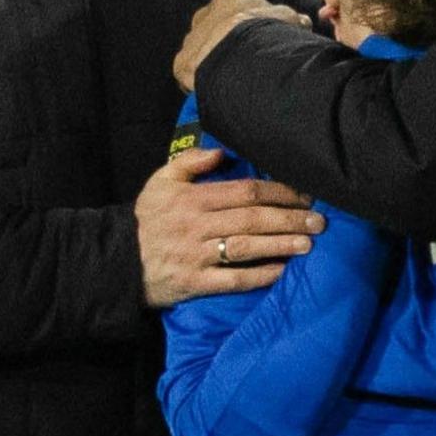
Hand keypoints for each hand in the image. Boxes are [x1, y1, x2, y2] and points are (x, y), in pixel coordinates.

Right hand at [134, 147, 325, 306]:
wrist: (116, 261)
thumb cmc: (146, 219)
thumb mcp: (160, 181)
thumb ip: (190, 162)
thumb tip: (222, 151)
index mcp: (192, 198)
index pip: (244, 191)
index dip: (278, 191)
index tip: (305, 193)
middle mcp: (197, 225)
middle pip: (252, 218)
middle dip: (289, 218)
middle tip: (319, 220)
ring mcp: (196, 255)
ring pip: (246, 248)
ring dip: (280, 245)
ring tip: (309, 243)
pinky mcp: (194, 283)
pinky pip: (232, 280)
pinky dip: (259, 276)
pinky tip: (281, 271)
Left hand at [173, 0, 307, 92]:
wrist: (243, 57)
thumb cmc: (267, 33)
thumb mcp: (288, 19)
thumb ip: (291, 19)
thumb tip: (302, 21)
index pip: (236, 9)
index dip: (248, 24)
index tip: (258, 39)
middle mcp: (205, 15)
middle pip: (214, 28)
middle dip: (227, 41)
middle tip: (245, 59)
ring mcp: (192, 39)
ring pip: (201, 49)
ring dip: (213, 60)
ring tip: (233, 76)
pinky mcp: (183, 63)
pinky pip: (191, 72)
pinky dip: (202, 79)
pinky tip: (218, 86)